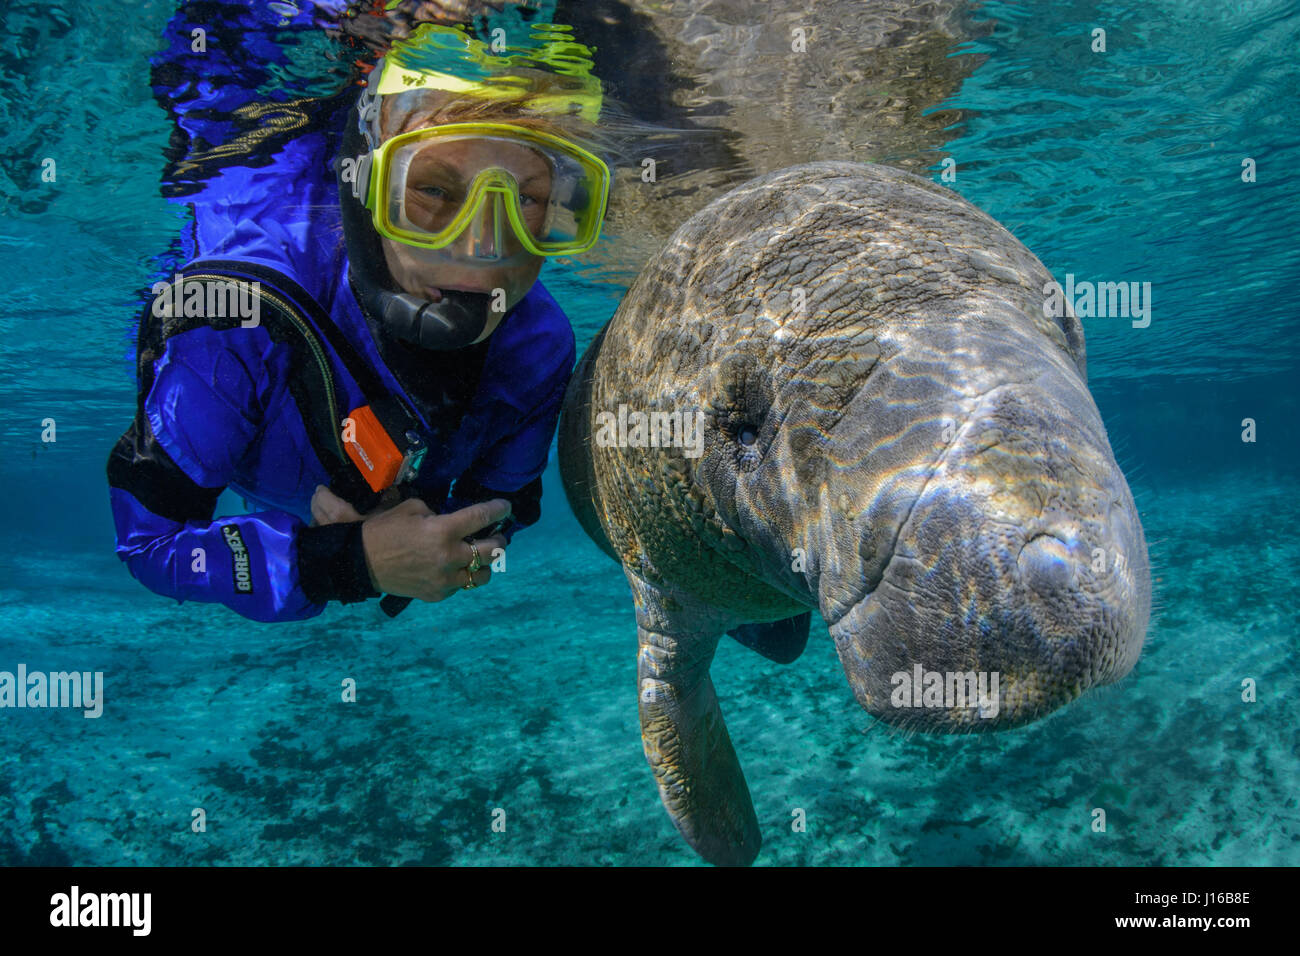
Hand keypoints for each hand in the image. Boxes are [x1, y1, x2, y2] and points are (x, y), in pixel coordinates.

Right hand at [359, 496, 510, 600]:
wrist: (360, 562)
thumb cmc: (384, 530)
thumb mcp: (412, 508)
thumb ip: (439, 512)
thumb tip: (458, 519)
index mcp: (442, 530)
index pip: (481, 517)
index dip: (499, 510)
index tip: (506, 507)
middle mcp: (449, 557)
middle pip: (492, 550)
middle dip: (499, 539)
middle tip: (497, 534)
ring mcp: (445, 580)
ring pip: (483, 575)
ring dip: (486, 563)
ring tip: (480, 555)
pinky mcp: (437, 594)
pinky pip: (462, 586)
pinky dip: (463, 576)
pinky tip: (456, 567)